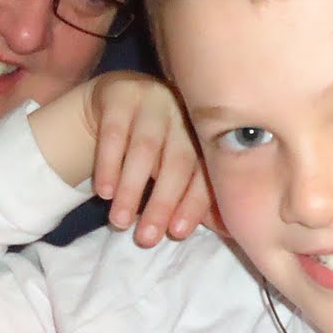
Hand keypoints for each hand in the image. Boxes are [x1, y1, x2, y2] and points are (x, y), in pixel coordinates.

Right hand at [84, 72, 210, 246]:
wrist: (118, 99)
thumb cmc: (156, 145)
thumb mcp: (176, 168)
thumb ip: (197, 196)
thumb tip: (229, 231)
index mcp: (203, 134)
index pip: (203, 173)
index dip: (193, 204)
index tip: (177, 233)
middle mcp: (183, 114)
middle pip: (177, 161)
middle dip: (162, 202)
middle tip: (145, 239)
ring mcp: (153, 100)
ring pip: (145, 148)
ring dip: (132, 189)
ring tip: (120, 222)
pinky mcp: (120, 93)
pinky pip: (114, 132)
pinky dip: (109, 165)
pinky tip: (103, 192)